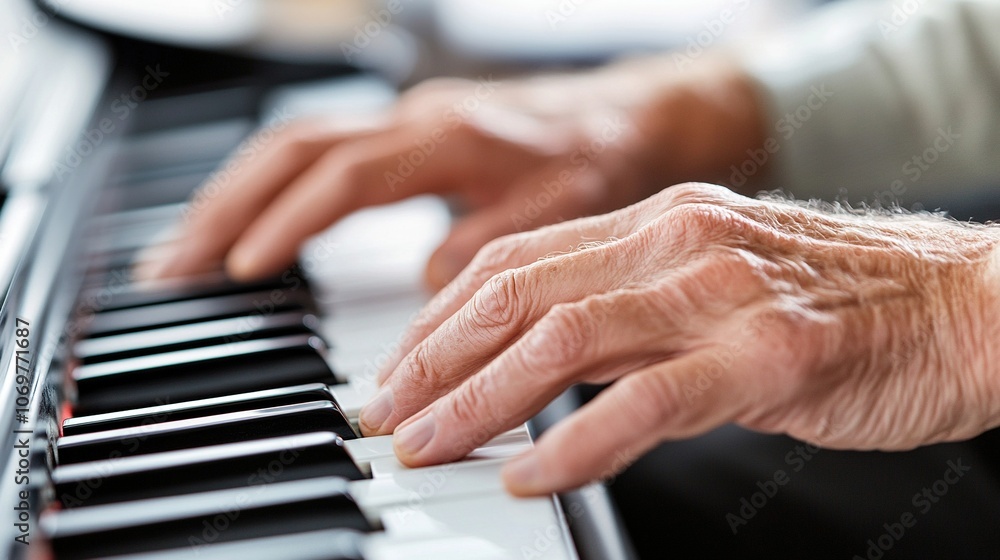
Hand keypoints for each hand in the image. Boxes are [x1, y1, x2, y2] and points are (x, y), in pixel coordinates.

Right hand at [135, 56, 764, 287]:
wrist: (626, 117)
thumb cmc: (600, 161)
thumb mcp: (564, 208)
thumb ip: (495, 240)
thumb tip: (429, 284)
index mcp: (450, 136)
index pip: (344, 177)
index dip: (290, 222)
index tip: (243, 271)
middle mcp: (414, 119)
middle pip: (293, 151)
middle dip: (224, 206)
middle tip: (170, 267)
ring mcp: (402, 121)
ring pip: (293, 146)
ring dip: (232, 195)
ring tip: (183, 252)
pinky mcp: (403, 135)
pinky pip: (316, 153)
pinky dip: (269, 190)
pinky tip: (245, 226)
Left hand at [361, 183, 999, 495]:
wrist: (968, 306)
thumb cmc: (844, 303)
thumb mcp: (716, 281)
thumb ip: (629, 310)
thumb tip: (539, 359)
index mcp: (658, 221)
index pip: (515, 261)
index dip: (441, 317)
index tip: (398, 369)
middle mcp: (678, 242)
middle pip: (518, 295)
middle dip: (436, 360)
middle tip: (386, 413)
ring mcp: (722, 295)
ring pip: (564, 341)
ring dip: (482, 401)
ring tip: (432, 446)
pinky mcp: (770, 357)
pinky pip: (648, 402)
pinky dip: (577, 444)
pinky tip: (533, 478)